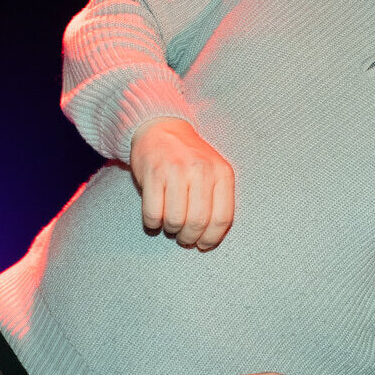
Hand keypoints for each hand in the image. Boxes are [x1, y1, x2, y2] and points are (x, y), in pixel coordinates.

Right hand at [129, 117, 234, 248]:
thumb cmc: (189, 159)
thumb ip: (218, 200)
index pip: (222, 218)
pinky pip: (152, 213)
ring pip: (174, 220)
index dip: (212, 238)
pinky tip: (154, 218)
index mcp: (221, 172)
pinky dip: (152, 223)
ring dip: (170, 230)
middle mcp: (201, 170)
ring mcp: (176, 171)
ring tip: (169, 225)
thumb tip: (210, 240)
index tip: (203, 245)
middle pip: (198, 222)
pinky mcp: (152, 173)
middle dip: (189, 238)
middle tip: (184, 238)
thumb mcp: (213, 172)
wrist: (161, 129)